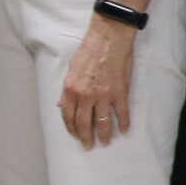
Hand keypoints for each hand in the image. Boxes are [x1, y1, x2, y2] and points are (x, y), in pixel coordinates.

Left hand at [59, 15, 135, 149]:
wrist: (108, 38)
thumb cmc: (89, 50)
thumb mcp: (71, 69)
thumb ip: (67, 89)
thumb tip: (61, 104)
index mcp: (70, 89)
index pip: (68, 115)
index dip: (71, 128)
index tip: (75, 136)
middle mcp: (85, 95)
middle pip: (84, 123)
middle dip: (86, 138)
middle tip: (89, 146)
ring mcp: (103, 95)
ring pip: (103, 122)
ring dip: (104, 135)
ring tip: (106, 142)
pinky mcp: (120, 93)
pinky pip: (122, 113)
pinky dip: (123, 124)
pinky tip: (124, 131)